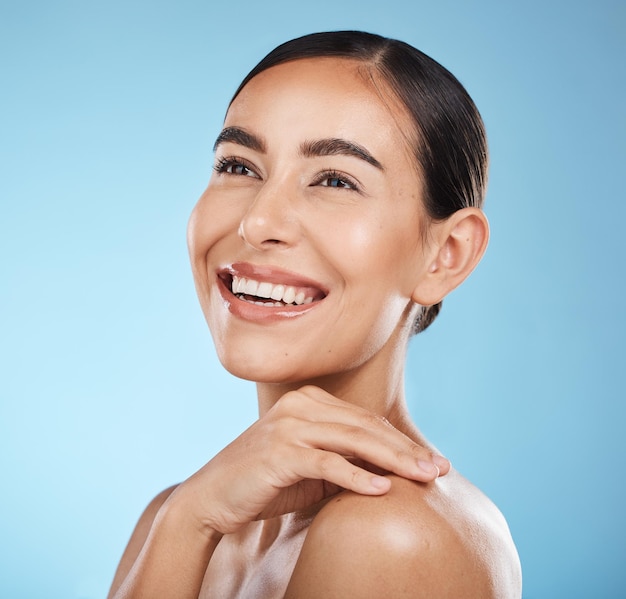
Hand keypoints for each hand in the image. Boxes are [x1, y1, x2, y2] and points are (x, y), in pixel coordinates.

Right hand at [171, 385, 449, 534]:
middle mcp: (300, 406)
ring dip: (393, 460)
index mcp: (308, 402)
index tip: (432, 460)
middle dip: (406, 449)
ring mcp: (288, 426)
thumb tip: (389, 471)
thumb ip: (343, 459)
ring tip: (424, 477)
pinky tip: (381, 489)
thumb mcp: (310, 467)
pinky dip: (355, 476)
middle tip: (439, 469)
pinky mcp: (279, 452)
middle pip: (365, 426)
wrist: (213, 497)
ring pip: (352, 439)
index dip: (401, 441)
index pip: (365, 420)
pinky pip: (326, 462)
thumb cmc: (265, 483)